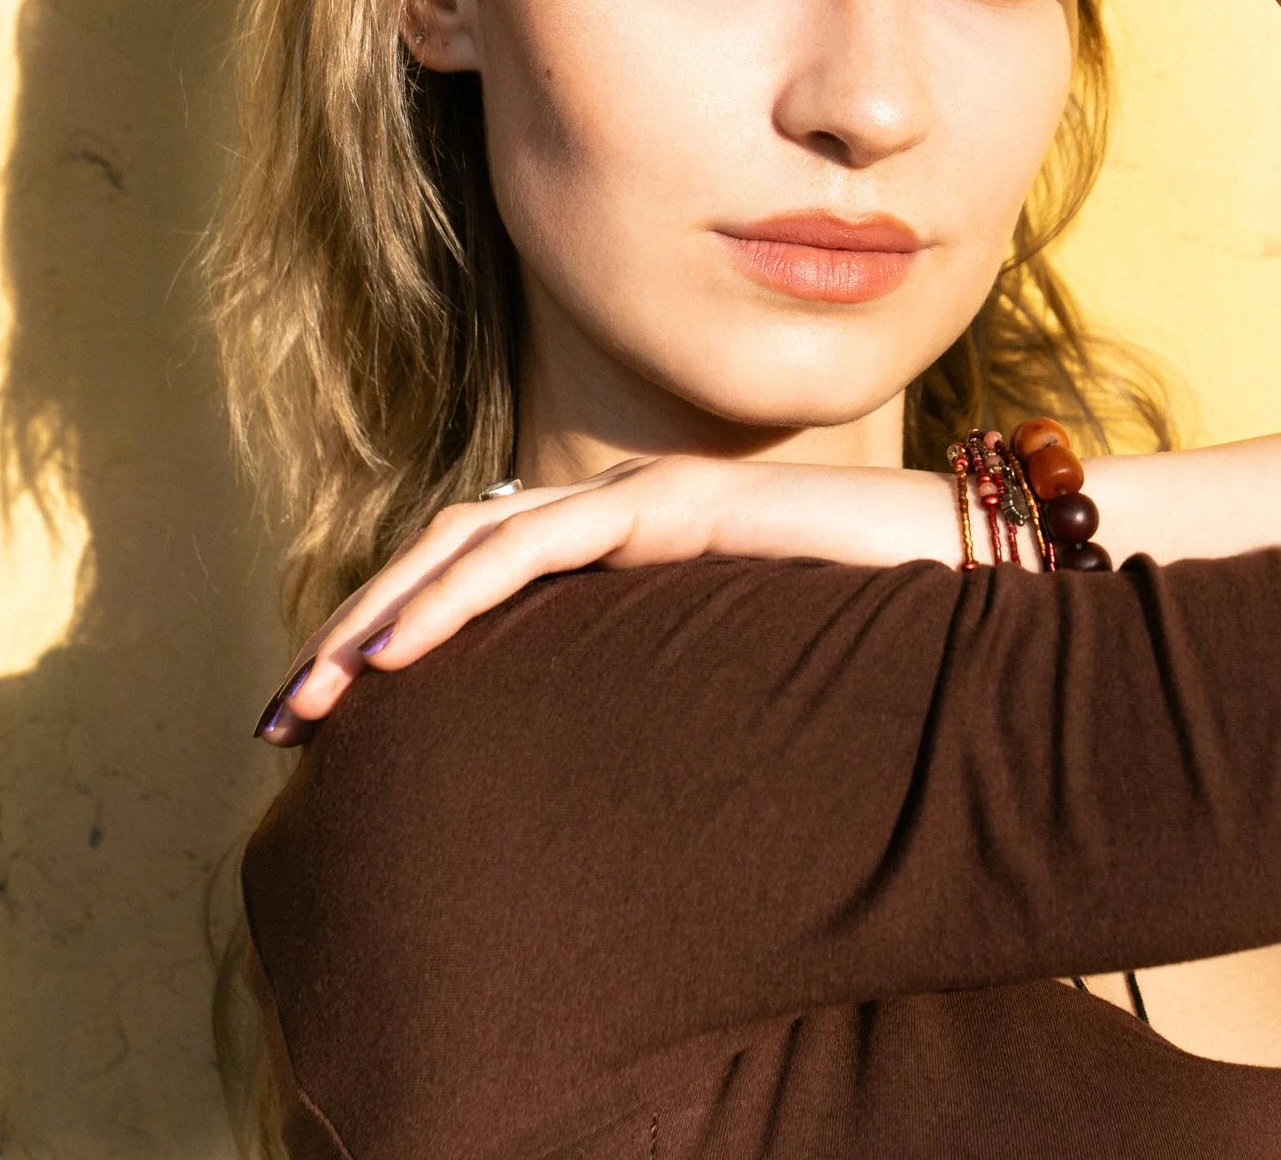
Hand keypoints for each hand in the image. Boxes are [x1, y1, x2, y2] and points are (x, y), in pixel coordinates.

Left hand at [253, 454, 952, 743]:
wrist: (996, 573)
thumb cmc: (892, 637)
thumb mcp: (752, 674)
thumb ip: (680, 689)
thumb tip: (613, 780)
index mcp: (637, 551)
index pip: (482, 573)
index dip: (394, 633)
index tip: (329, 724)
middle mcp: (628, 511)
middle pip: (448, 553)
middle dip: (353, 630)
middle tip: (283, 718)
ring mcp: (650, 500)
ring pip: (468, 541)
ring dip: (375, 616)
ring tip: (313, 696)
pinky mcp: (679, 506)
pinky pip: (534, 546)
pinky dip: (450, 596)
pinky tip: (396, 659)